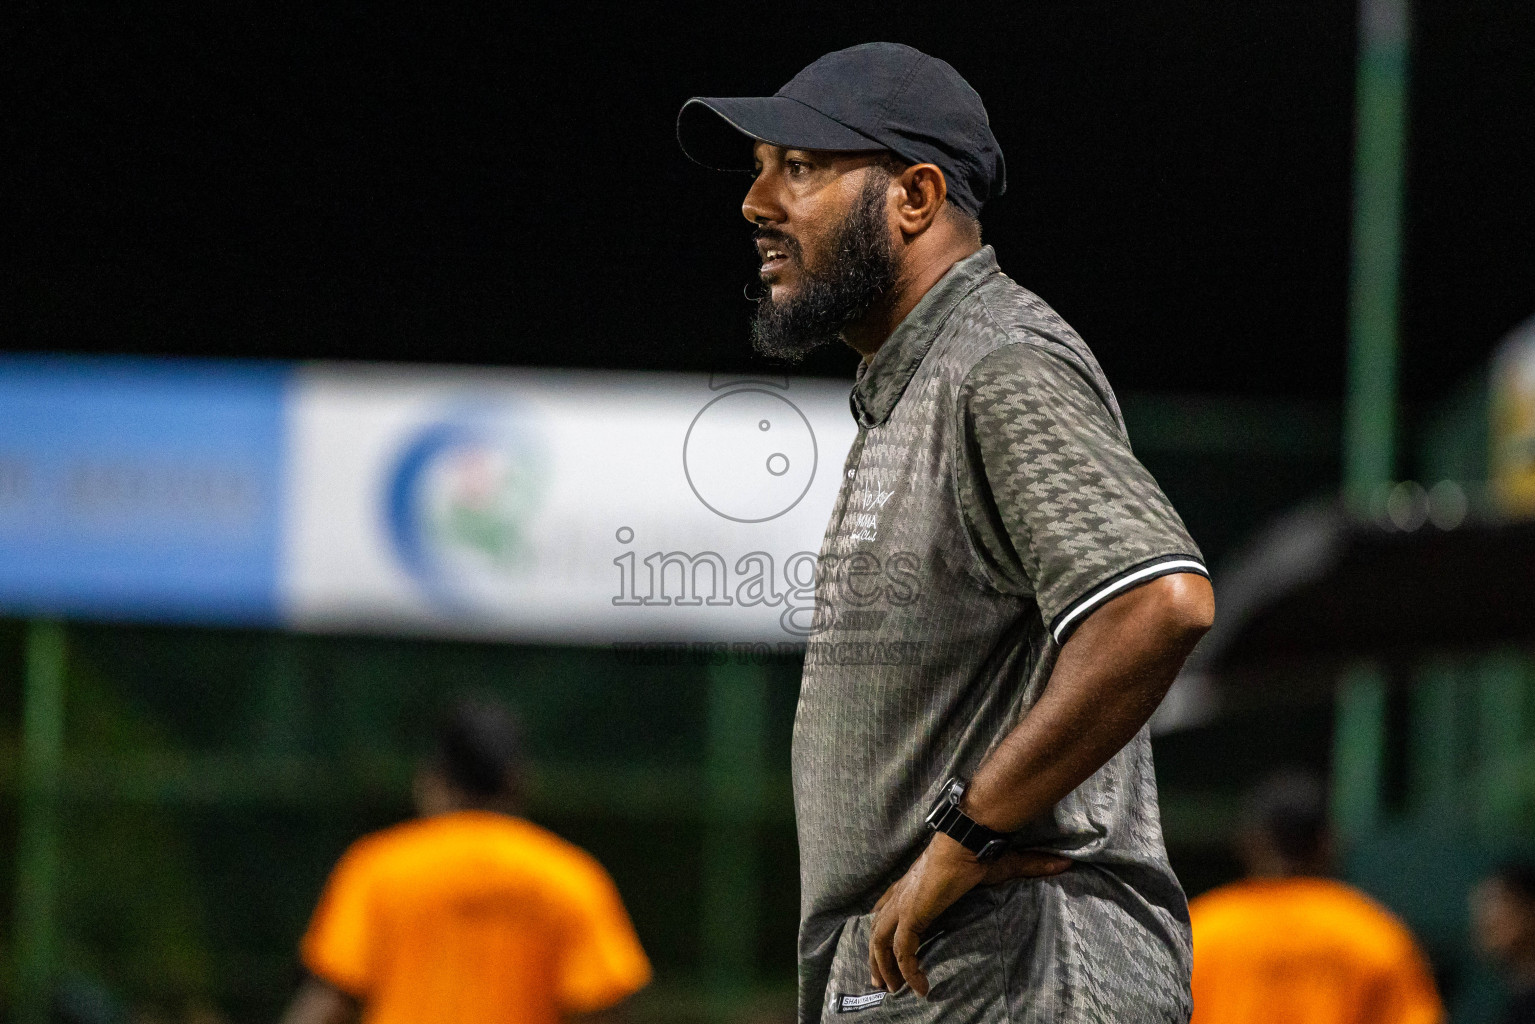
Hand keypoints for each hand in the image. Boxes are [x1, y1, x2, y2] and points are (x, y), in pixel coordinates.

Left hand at [867, 835, 1070, 997]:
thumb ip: (1028, 867)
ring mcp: (904, 904)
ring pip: (881, 941)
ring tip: (891, 990)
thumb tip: (1061, 864)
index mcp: (914, 882)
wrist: (967, 839)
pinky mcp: (912, 915)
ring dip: (884, 966)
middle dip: (876, 954)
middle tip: (881, 980)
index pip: (888, 904)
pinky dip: (908, 970)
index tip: (885, 947)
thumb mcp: (1000, 866)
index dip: (885, 925)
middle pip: (878, 925)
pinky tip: (920, 987)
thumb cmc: (978, 849)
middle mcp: (903, 893)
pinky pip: (903, 950)